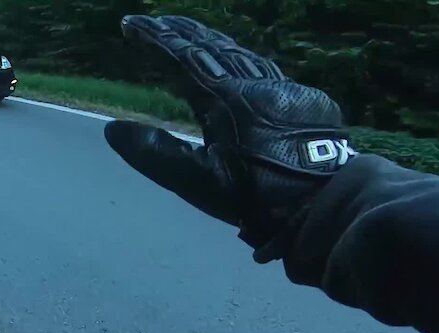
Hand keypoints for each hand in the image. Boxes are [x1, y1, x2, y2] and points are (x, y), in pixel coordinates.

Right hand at [105, 15, 356, 261]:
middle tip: (159, 22)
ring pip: (243, 55)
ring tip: (195, 38)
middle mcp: (254, 85)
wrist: (326, 203)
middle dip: (182, 31)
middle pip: (213, 47)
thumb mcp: (197, 182)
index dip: (154, 38)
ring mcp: (285, 90)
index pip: (181, 57)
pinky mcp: (308, 101)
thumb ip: (155, 154)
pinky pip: (267, 72)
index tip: (131, 24)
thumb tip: (113, 129)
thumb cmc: (256, 196)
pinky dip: (243, 62)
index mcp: (224, 100)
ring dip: (214, 43)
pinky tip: (243, 69)